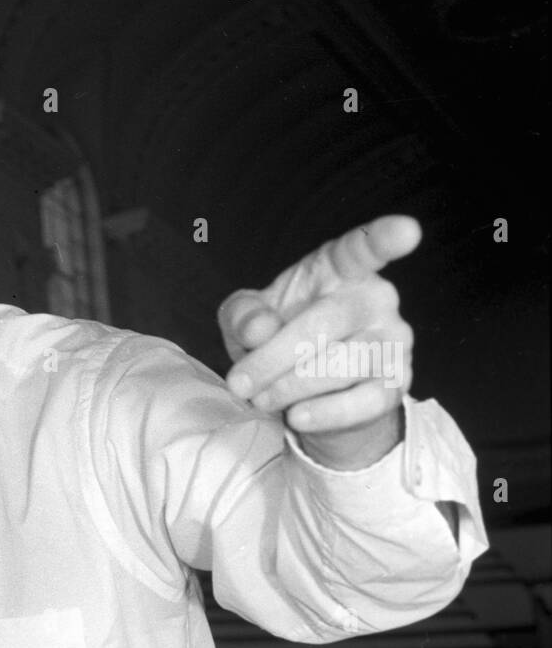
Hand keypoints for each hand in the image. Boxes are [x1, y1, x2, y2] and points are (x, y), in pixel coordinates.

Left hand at [217, 215, 419, 467]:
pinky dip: (323, 414)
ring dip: (289, 388)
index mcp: (340, 269)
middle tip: (239, 384)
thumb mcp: (247, 321)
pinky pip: (363, 402)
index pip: (363, 248)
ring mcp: (393, 340)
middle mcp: (375, 298)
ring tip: (262, 399)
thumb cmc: (279, 337)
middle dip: (274, 358)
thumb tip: (258, 330)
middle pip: (327, 322)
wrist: (308, 393)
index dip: (384, 239)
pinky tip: (297, 416)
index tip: (408, 231)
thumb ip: (243, 315)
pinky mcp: (396, 382)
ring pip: (340, 366)